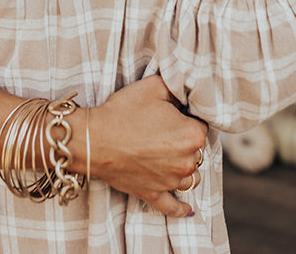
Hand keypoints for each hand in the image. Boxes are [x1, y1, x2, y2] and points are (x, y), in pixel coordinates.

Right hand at [89, 76, 206, 217]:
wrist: (94, 138)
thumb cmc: (122, 111)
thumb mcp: (153, 86)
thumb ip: (176, 89)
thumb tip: (184, 95)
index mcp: (191, 135)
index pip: (201, 125)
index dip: (187, 117)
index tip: (173, 113)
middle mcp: (186, 161)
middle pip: (196, 151)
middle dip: (184, 141)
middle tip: (163, 130)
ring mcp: (170, 181)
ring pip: (189, 177)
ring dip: (183, 167)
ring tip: (168, 156)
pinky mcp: (153, 194)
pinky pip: (172, 206)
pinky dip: (181, 208)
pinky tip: (188, 209)